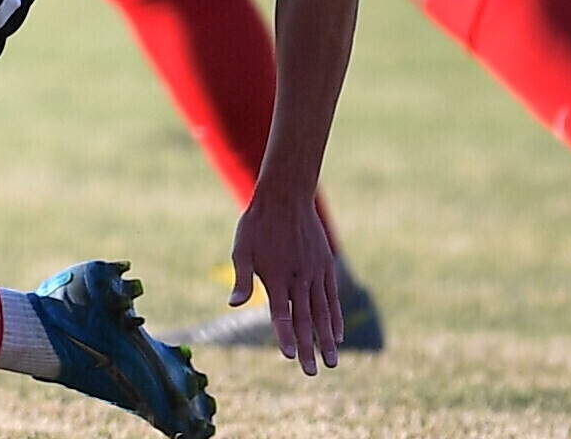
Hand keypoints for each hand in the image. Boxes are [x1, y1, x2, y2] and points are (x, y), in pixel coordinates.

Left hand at [227, 189, 342, 374]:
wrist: (285, 197)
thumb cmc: (257, 225)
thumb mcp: (242, 249)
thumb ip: (241, 279)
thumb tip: (233, 304)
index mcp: (276, 276)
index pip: (281, 313)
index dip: (285, 335)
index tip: (290, 356)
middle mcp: (298, 278)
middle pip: (304, 319)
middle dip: (308, 347)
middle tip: (312, 372)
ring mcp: (315, 273)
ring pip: (323, 312)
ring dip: (326, 338)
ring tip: (331, 362)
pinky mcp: (326, 266)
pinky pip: (332, 297)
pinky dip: (335, 317)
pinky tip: (337, 335)